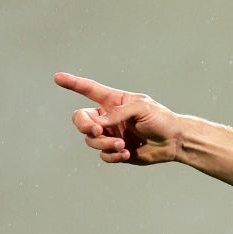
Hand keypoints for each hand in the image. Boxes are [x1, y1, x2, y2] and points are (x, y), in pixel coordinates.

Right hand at [54, 72, 180, 164]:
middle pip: (80, 119)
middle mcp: (108, 118)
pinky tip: (127, 153)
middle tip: (97, 130)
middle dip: (84, 125)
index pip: (89, 90)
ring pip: (91, 140)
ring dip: (104, 143)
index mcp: (113, 101)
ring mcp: (111, 135)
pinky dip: (112, 155)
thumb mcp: (141, 108)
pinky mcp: (117, 151)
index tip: (58, 78)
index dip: (73, 84)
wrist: (175, 141)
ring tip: (122, 145)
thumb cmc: (161, 119)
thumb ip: (118, 114)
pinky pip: (103, 155)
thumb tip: (98, 124)